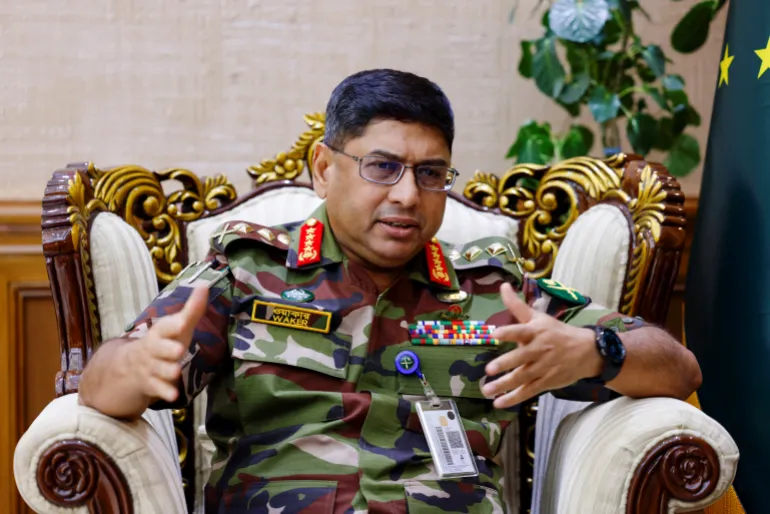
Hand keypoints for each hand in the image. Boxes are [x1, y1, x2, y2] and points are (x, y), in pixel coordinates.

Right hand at [124, 286, 208, 403]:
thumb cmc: (164, 343)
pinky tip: (173, 396)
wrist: (131, 367)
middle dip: (167, 349)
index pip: (165, 326)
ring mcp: (150, 367)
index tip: (182, 322)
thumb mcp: (178, 327)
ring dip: (167, 370)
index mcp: (160, 332)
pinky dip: (164, 392)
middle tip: (178, 350)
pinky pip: (156, 388)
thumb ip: (192, 310)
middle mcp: (153, 348)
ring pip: (157, 369)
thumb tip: (204, 285)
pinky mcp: (150, 384)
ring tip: (176, 371)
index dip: (173, 324)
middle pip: (157, 348)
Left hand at [481, 282, 601, 408]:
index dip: (509, 332)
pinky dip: (513, 398)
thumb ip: (517, 305)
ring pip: (522, 377)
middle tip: (489, 369)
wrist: (587, 352)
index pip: (521, 331)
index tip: (495, 333)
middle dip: (505, 364)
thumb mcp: (538, 317)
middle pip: (521, 357)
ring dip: (503, 385)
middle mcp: (539, 350)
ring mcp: (542, 367)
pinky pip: (528, 391)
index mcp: (536, 332)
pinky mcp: (546, 382)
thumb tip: (502, 286)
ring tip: (486, 390)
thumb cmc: (556, 332)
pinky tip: (498, 402)